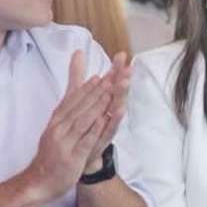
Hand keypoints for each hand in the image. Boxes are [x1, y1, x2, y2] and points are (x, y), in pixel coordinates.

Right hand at [25, 50, 111, 201]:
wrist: (39, 181)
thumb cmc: (51, 153)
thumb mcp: (55, 129)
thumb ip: (65, 111)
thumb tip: (67, 90)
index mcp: (55, 122)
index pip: (71, 101)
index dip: (85, 88)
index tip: (98, 77)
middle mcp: (58, 130)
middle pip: (78, 107)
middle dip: (94, 92)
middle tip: (109, 79)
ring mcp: (64, 143)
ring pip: (82, 121)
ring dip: (96, 106)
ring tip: (109, 93)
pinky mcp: (72, 157)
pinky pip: (85, 140)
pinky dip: (95, 129)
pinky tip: (104, 119)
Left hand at [83, 52, 131, 173]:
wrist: (78, 154)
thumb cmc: (82, 124)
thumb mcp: (77, 96)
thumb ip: (77, 75)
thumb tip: (78, 51)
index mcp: (102, 100)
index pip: (110, 81)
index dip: (115, 68)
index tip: (121, 55)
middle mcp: (107, 111)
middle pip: (116, 92)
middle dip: (122, 79)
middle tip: (129, 66)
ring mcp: (106, 125)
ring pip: (116, 107)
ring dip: (121, 95)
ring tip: (125, 82)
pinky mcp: (103, 139)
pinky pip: (111, 128)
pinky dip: (115, 120)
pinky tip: (119, 110)